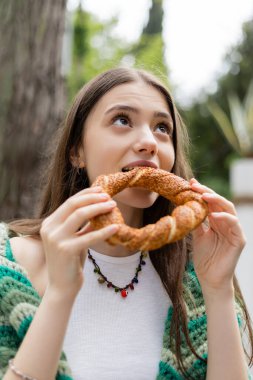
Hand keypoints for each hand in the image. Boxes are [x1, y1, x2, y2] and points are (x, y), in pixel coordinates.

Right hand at [40, 186, 118, 299]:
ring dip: (99, 208)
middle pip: (74, 205)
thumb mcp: (74, 239)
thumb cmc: (70, 262)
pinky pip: (89, 236)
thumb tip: (99, 209)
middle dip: (93, 198)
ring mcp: (55, 239)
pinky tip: (117, 227)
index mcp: (49, 223)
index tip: (101, 190)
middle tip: (109, 197)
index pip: (69, 202)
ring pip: (80, 215)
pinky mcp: (66, 250)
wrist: (62, 287)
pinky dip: (104, 231)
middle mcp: (49, 228)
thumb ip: (82, 225)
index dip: (86, 194)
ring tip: (113, 206)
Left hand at [189, 178, 245, 292]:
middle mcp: (226, 223)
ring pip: (228, 208)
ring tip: (203, 196)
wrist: (209, 278)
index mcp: (217, 221)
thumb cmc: (204, 258)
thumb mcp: (197, 236)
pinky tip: (213, 215)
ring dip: (216, 200)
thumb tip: (186, 205)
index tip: (190, 184)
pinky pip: (234, 224)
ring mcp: (234, 230)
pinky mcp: (239, 240)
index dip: (202, 192)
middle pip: (219, 202)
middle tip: (195, 186)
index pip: (211, 202)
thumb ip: (196, 222)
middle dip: (207, 192)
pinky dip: (225, 217)